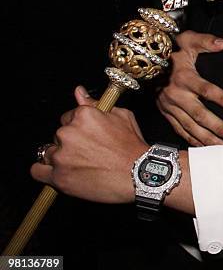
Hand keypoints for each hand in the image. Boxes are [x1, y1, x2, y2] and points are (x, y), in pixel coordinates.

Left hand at [31, 86, 148, 202]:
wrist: (138, 175)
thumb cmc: (132, 146)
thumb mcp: (122, 116)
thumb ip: (96, 104)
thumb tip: (79, 92)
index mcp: (82, 115)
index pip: (67, 117)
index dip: (78, 127)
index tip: (87, 136)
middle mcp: (68, 133)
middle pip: (58, 135)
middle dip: (70, 142)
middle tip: (88, 152)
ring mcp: (61, 155)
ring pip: (49, 152)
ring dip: (60, 157)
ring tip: (79, 164)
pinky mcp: (58, 177)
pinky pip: (37, 171)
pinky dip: (45, 171)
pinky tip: (58, 172)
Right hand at [157, 31, 222, 145]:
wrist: (144, 61)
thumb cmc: (170, 50)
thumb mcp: (188, 40)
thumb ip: (206, 41)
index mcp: (184, 77)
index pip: (207, 90)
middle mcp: (176, 95)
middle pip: (200, 115)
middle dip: (219, 127)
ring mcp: (170, 107)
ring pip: (190, 127)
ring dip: (208, 139)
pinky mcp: (166, 114)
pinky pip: (180, 130)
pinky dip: (192, 141)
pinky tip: (204, 148)